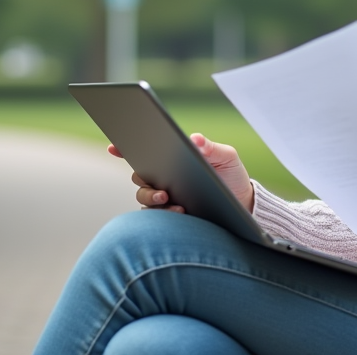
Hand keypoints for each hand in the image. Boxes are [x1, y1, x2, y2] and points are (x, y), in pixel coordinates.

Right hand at [108, 133, 254, 212]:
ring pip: (144, 197)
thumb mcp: (226, 157)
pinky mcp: (172, 215)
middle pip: (139, 176)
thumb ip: (211, 148)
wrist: (243, 202)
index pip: (145, 152)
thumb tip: (195, 139)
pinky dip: (164, 213)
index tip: (113, 147)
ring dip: (152, 198)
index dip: (124, 148)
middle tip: (162, 188)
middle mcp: (164, 177)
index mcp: (173, 158)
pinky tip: (180, 212)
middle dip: (142, 178)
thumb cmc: (231, 174)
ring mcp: (165, 197)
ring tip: (171, 201)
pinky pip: (157, 216)